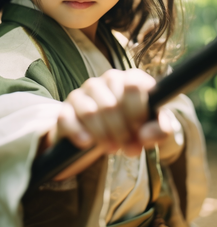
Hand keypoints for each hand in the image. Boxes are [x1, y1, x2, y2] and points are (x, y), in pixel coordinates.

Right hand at [47, 69, 176, 157]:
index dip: (137, 113)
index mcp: (131, 78)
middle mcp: (107, 79)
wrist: (105, 138)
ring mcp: (84, 91)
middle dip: (121, 132)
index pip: (133, 85)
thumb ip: (160, 130)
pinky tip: (87, 143)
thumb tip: (145, 135)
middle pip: (111, 104)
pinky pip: (68, 120)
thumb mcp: (152, 130)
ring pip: (90, 112)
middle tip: (127, 148)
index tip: (139, 131)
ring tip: (111, 148)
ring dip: (102, 136)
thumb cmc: (134, 128)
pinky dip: (79, 135)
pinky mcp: (66, 108)